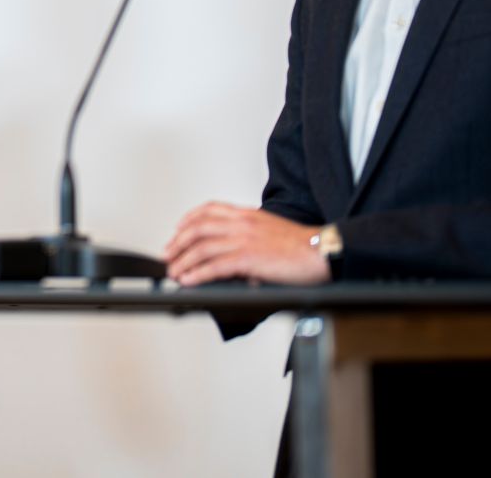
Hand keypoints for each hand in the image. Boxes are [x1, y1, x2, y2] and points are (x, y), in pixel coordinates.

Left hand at [164, 202, 328, 286]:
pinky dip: (198, 274)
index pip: (209, 210)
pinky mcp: (248, 259)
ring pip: (202, 248)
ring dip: (183, 261)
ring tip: (174, 272)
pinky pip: (215, 267)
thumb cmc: (300, 245)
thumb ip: (248, 235)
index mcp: (246, 214)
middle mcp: (241, 223)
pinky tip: (189, 280)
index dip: (188, 219)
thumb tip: (233, 254)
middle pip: (198, 228)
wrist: (321, 251)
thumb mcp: (269, 229)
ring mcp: (244, 240)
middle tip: (169, 255)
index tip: (177, 230)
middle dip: (178, 242)